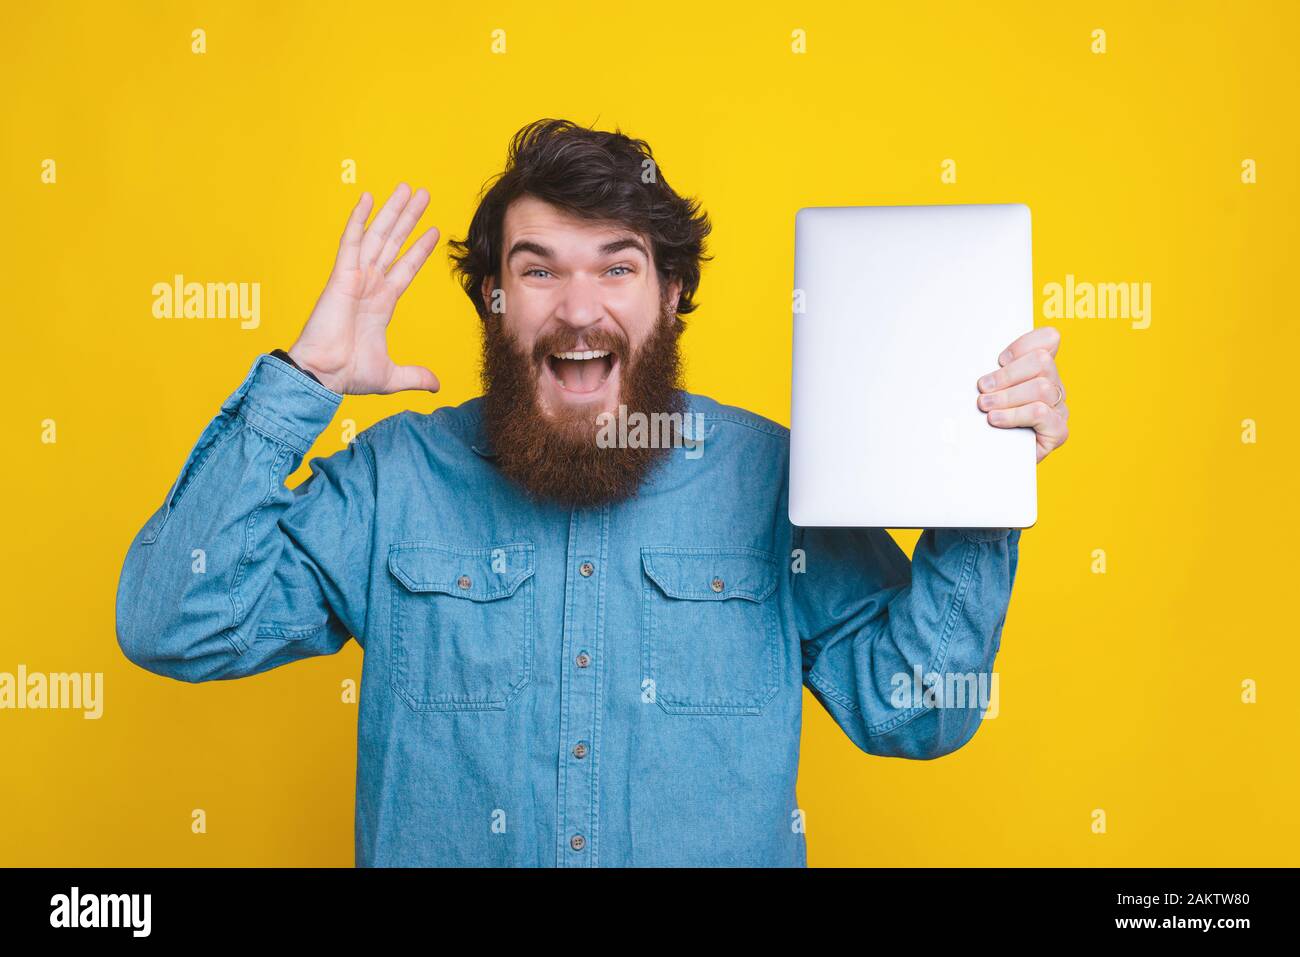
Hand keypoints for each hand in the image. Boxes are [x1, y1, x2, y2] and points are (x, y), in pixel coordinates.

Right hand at [288, 184, 441, 394]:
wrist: (323, 376)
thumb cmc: (347, 375)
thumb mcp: (391, 375)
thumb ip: (414, 376)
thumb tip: (436, 385)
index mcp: (381, 303)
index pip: (405, 268)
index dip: (419, 250)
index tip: (433, 231)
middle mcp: (370, 285)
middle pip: (394, 244)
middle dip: (409, 219)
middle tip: (424, 194)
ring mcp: (356, 278)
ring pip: (378, 236)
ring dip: (393, 212)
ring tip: (408, 189)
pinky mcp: (341, 276)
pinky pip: (351, 242)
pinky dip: (358, 219)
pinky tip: (368, 198)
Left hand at [975, 326, 1068, 463]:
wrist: (988, 464)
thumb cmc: (985, 423)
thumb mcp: (986, 391)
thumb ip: (990, 373)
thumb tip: (972, 359)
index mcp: (1040, 370)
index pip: (1048, 339)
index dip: (1023, 344)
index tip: (999, 359)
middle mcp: (1054, 386)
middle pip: (1042, 362)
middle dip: (1007, 374)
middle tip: (983, 388)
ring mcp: (1060, 409)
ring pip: (1042, 388)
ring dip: (1007, 396)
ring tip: (985, 406)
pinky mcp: (1058, 432)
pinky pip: (1042, 413)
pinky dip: (1015, 415)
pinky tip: (996, 420)